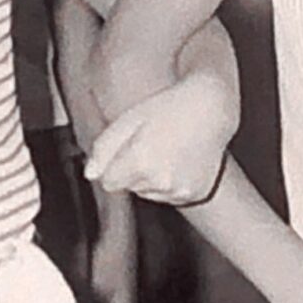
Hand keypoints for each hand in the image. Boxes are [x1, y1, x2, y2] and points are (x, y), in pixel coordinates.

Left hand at [85, 70, 237, 206]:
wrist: (211, 108)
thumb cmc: (169, 107)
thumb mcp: (128, 119)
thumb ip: (104, 148)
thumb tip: (90, 174)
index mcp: (139, 162)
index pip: (108, 183)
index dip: (114, 164)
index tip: (127, 148)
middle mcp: (160, 181)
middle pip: (129, 188)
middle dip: (133, 170)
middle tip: (152, 142)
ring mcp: (180, 190)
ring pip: (150, 192)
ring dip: (152, 177)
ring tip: (169, 149)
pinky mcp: (194, 193)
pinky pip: (171, 195)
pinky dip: (172, 182)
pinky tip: (181, 159)